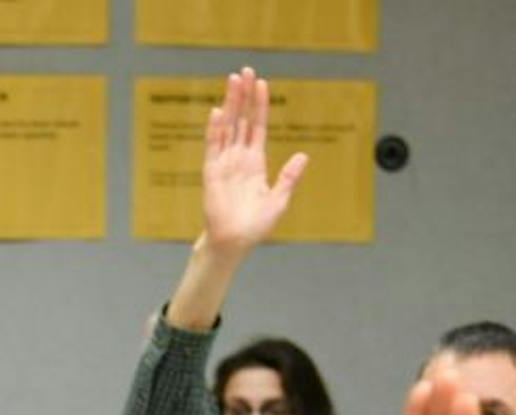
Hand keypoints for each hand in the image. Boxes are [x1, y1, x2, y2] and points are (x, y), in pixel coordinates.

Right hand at [199, 67, 307, 256]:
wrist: (235, 241)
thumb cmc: (256, 225)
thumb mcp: (279, 199)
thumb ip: (289, 177)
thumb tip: (303, 156)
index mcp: (255, 162)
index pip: (257, 126)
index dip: (260, 105)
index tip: (262, 84)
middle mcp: (239, 157)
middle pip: (242, 119)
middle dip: (243, 95)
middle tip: (245, 70)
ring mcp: (224, 162)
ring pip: (228, 126)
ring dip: (230, 103)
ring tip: (233, 80)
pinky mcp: (212, 172)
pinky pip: (214, 146)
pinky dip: (215, 129)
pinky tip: (219, 111)